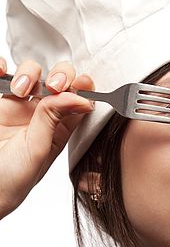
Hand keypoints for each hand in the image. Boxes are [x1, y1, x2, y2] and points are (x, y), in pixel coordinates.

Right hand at [0, 57, 94, 218]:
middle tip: (53, 86)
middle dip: (59, 75)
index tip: (82, 82)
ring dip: (30, 73)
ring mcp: (19, 106)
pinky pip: (3, 74)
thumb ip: (55, 119)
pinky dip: (2, 67)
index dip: (83, 86)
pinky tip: (2, 71)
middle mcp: (43, 114)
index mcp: (61, 127)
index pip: (79, 98)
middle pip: (58, 80)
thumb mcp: (38, 150)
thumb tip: (81, 98)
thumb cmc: (13, 179)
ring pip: (32, 73)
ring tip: (21, 91)